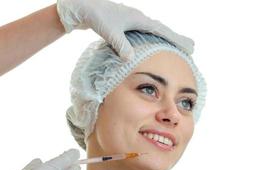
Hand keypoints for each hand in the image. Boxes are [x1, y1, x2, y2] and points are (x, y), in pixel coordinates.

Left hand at [57, 0, 193, 60]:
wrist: (83, 6)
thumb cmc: (96, 17)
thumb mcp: (110, 32)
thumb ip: (121, 45)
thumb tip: (131, 59)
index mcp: (138, 19)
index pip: (162, 31)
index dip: (176, 39)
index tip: (190, 47)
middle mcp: (138, 18)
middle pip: (162, 29)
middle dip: (176, 39)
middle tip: (191, 47)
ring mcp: (132, 20)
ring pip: (154, 30)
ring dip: (165, 38)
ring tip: (176, 45)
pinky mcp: (124, 23)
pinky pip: (144, 32)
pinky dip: (153, 38)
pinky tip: (152, 43)